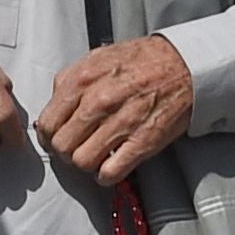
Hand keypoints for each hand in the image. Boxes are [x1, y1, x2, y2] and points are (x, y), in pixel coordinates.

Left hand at [36, 34, 194, 185]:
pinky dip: (106, 176)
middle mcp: (98, 103)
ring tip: (94, 155)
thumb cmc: (143, 60)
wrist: (186, 63)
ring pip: (82, 161)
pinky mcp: (144, 141)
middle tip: (75, 147)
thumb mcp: (97, 58)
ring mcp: (122, 123)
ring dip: (85, 164)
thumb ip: (70, 80)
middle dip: (64, 151)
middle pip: (62, 146)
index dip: (48, 136)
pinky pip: (111, 172)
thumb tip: (54, 103)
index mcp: (82, 81)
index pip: (47, 124)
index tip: (55, 138)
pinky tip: (109, 166)